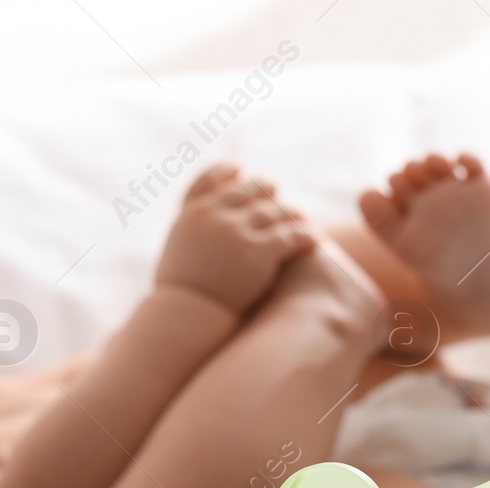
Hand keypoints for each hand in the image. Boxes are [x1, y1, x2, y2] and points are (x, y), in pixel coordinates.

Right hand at [154, 163, 315, 313]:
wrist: (188, 316)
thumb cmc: (181, 293)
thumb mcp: (175, 251)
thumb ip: (192, 231)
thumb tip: (203, 228)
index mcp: (191, 214)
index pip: (209, 178)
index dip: (226, 170)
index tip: (240, 169)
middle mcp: (214, 216)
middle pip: (248, 190)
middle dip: (265, 188)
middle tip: (276, 191)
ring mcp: (237, 231)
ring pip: (274, 211)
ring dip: (291, 212)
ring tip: (302, 217)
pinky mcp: (258, 251)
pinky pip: (290, 235)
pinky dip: (305, 235)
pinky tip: (315, 239)